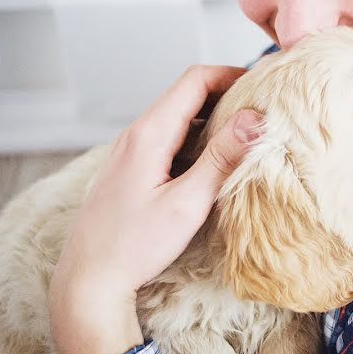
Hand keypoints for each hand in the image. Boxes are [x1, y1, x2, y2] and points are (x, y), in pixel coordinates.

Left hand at [49, 65, 261, 353]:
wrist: (88, 279)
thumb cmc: (134, 246)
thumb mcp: (186, 204)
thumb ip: (221, 158)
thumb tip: (254, 118)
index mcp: (149, 134)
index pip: (195, 79)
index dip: (232, 74)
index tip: (264, 85)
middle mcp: (136, 134)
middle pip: (187, 94)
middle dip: (227, 95)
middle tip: (263, 111)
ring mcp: (130, 150)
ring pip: (178, 117)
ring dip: (213, 119)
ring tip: (247, 136)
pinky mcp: (131, 168)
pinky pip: (168, 138)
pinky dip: (196, 139)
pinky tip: (214, 163)